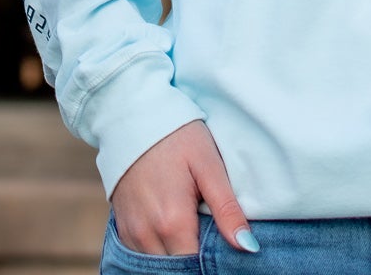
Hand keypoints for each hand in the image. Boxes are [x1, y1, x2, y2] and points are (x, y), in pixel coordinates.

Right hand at [111, 121, 257, 256]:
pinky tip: (173, 235)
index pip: (195, 269)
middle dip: (195, 265)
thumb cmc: (176, 134)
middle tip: (211, 243)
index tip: (224, 256)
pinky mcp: (122, 226)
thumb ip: (227, 209)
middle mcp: (148, 234)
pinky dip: (158, 252)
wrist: (133, 111)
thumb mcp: (208, 164)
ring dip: (176, 258)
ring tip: (194, 236)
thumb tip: (249, 247)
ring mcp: (131, 232)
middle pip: (176, 270)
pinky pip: (141, 255)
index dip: (212, 266)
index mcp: (173, 222)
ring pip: (157, 265)